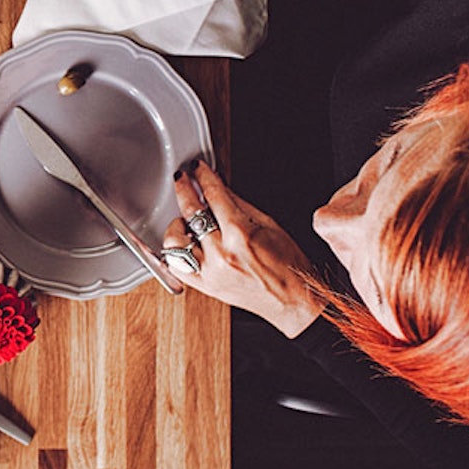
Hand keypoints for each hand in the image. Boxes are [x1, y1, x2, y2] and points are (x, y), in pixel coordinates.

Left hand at [162, 161, 324, 337]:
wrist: (294, 300)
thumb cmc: (288, 264)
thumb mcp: (269, 225)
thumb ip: (239, 204)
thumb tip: (219, 186)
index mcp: (240, 235)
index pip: (214, 196)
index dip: (203, 177)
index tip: (197, 169)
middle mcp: (222, 253)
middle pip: (190, 213)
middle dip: (184, 189)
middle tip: (182, 180)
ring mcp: (210, 272)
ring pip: (175, 241)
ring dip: (176, 225)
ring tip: (185, 221)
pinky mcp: (205, 287)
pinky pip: (176, 267)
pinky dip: (174, 252)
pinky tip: (182, 243)